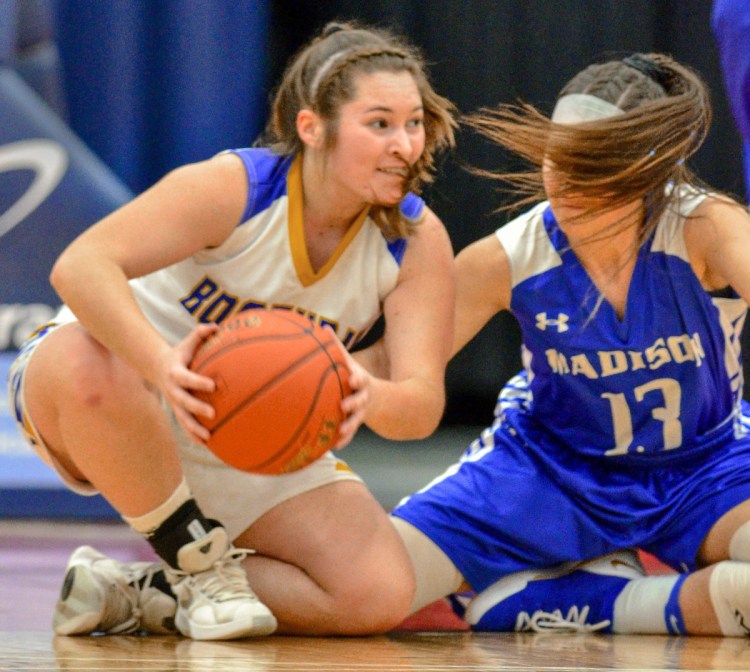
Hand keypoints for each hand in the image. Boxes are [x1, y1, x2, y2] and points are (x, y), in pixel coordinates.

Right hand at [160, 323, 219, 444]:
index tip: (213, 385)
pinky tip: (208, 445)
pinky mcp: (178, 412)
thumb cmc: (180, 353)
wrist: (159, 368)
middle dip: (197, 408)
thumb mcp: (188, 341)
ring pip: (183, 419)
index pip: (187, 378)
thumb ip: (201, 332)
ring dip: (194, 429)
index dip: (198, 382)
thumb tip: (218, 326)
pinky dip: (194, 436)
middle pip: (183, 402)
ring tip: (208, 437)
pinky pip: (185, 426)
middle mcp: (173, 391)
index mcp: (176, 373)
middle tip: (213, 414)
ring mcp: (174, 403)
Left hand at [326, 328, 370, 448]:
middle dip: (354, 402)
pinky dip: (345, 439)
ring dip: (349, 426)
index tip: (353, 379)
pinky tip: (335, 445)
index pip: (361, 378)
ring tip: (340, 431)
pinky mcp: (358, 423)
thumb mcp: (352, 362)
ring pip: (357, 419)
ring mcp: (362, 412)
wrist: (385, 401)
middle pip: (360, 400)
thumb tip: (321, 326)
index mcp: (361, 381)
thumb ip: (338, 348)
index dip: (357, 378)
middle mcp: (363, 396)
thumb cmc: (359, 378)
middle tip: (343, 405)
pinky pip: (352, 433)